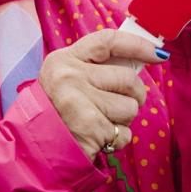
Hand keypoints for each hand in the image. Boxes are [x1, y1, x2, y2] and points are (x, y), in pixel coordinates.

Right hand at [39, 29, 155, 159]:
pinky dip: (117, 139)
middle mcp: (69, 77)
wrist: (33, 150)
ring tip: (102, 122)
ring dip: (124, 120)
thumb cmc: (57, 113)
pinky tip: (99, 139)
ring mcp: (78, 101)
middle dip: (134, 95)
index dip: (138, 45)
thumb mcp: (67, 81)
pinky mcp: (90, 127)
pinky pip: (124, 133)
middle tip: (121, 104)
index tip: (157, 54)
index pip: (108, 41)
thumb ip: (97, 69)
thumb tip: (144, 59)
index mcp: (63, 60)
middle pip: (127, 78)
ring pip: (130, 107)